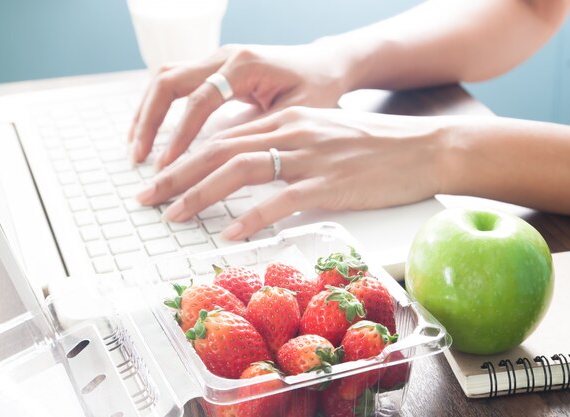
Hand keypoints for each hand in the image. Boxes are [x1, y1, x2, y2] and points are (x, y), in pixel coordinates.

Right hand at [128, 42, 349, 169]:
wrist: (326, 65)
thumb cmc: (318, 87)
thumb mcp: (294, 113)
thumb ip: (257, 130)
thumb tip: (219, 158)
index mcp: (244, 65)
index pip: (199, 100)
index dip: (180, 135)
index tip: (168, 166)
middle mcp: (224, 56)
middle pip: (169, 81)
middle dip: (149, 121)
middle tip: (140, 159)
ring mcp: (217, 59)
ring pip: (166, 78)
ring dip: (146, 112)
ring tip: (136, 148)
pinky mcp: (215, 69)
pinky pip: (176, 82)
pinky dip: (158, 106)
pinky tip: (151, 132)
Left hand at [136, 107, 445, 239]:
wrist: (422, 147)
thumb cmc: (373, 146)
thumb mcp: (322, 134)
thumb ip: (284, 145)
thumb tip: (247, 168)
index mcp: (287, 119)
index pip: (223, 136)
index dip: (185, 157)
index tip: (161, 177)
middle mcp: (291, 131)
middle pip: (219, 150)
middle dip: (176, 175)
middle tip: (147, 197)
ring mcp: (309, 157)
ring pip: (239, 170)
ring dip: (200, 194)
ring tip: (174, 215)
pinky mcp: (329, 184)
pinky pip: (280, 200)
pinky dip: (250, 218)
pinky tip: (231, 235)